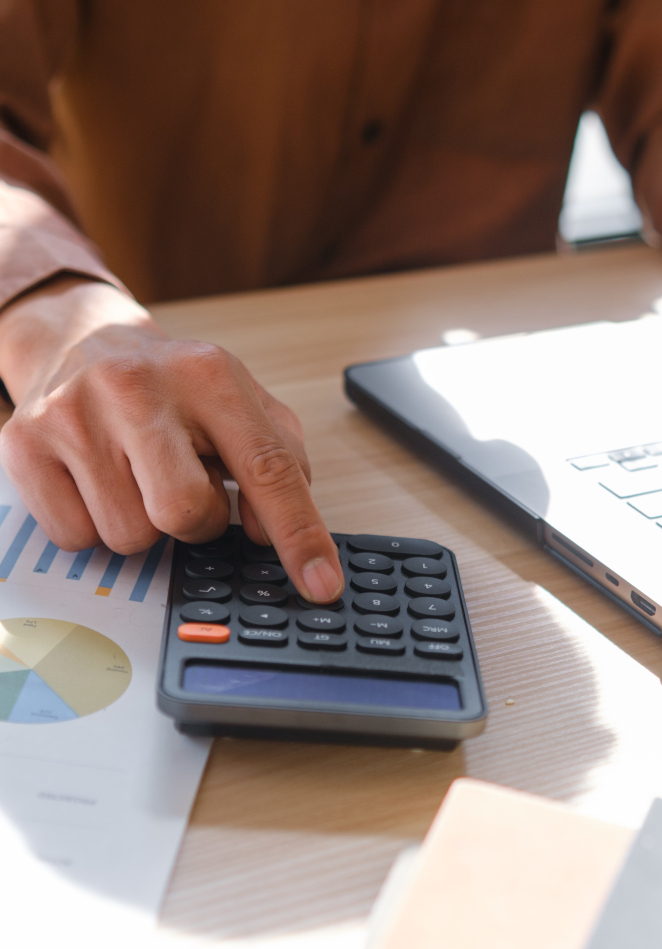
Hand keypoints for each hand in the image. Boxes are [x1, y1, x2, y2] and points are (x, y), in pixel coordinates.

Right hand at [0, 277, 343, 601]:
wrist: (82, 340)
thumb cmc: (175, 387)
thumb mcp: (243, 405)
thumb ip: (279, 464)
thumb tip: (267, 535)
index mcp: (209, 376)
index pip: (267, 468)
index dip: (300, 535)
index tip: (322, 585)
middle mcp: (138, 389)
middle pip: (187, 514)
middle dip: (199, 521)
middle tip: (188, 487)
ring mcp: (74, 416)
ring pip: (130, 536)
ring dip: (147, 525)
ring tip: (140, 476)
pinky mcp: (24, 446)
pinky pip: (76, 538)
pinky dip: (97, 526)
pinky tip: (100, 482)